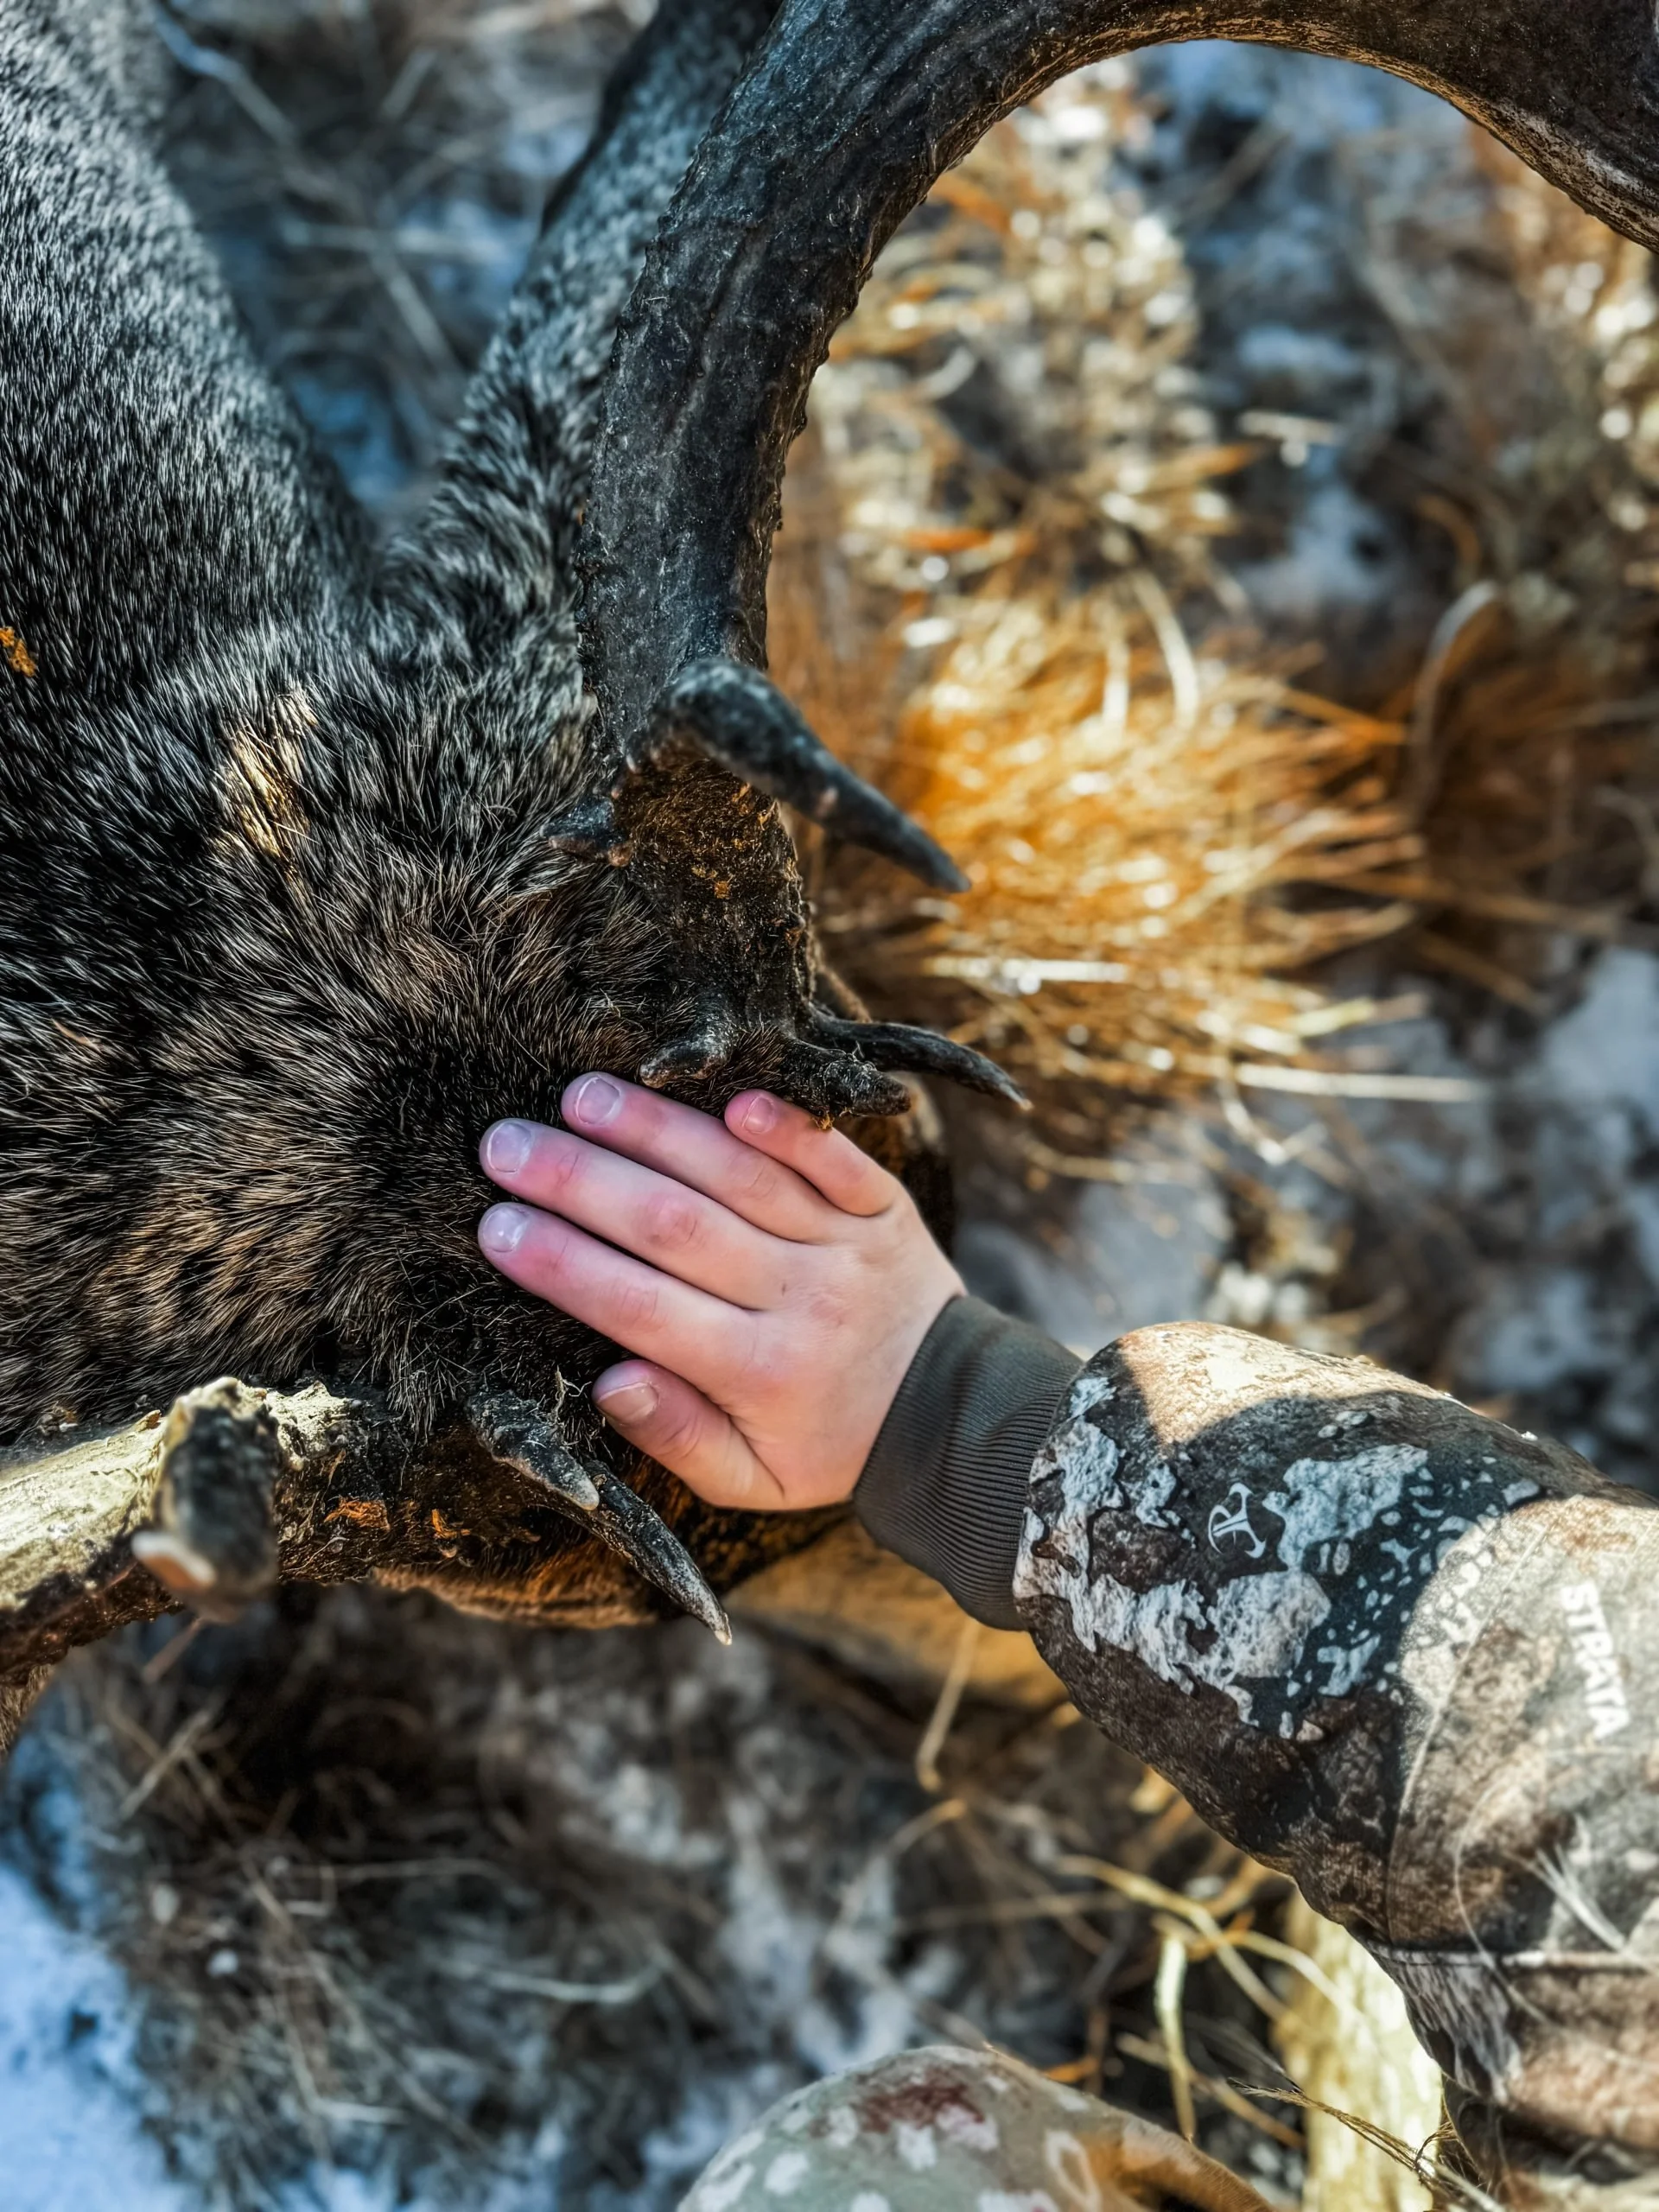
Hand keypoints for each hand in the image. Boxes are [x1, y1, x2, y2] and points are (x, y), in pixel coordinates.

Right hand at [475, 1076, 963, 1512]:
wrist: (952, 1415)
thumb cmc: (824, 1443)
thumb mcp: (750, 1481)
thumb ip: (677, 1437)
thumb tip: (609, 1383)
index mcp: (757, 1373)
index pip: (639, 1308)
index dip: (562, 1265)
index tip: (494, 1226)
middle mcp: (799, 1302)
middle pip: (675, 1229)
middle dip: (580, 1182)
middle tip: (504, 1144)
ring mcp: (843, 1246)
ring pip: (740, 1178)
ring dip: (657, 1131)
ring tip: (580, 1096)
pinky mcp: (882, 1206)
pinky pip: (834, 1157)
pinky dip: (786, 1126)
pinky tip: (728, 1093)